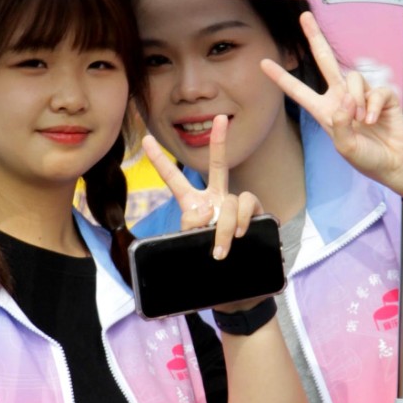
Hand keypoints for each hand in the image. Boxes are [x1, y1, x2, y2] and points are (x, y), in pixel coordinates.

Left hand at [142, 114, 262, 262]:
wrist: (236, 284)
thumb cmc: (208, 262)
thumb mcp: (188, 244)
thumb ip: (190, 226)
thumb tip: (208, 211)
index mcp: (193, 204)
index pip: (174, 179)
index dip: (159, 160)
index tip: (146, 139)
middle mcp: (216, 198)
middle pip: (218, 165)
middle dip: (219, 142)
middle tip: (220, 118)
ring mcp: (236, 205)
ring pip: (231, 200)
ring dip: (225, 226)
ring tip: (221, 248)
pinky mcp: (256, 213)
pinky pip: (248, 204)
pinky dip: (242, 220)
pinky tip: (240, 234)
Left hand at [262, 11, 402, 198]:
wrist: (396, 162)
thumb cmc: (367, 158)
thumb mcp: (345, 147)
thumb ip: (339, 125)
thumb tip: (345, 100)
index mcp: (325, 110)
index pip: (299, 91)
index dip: (282, 77)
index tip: (263, 63)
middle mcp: (341, 98)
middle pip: (326, 61)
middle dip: (315, 38)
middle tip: (305, 17)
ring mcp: (362, 94)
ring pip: (353, 78)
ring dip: (357, 100)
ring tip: (362, 121)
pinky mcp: (382, 96)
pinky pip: (376, 90)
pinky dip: (373, 105)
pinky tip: (374, 120)